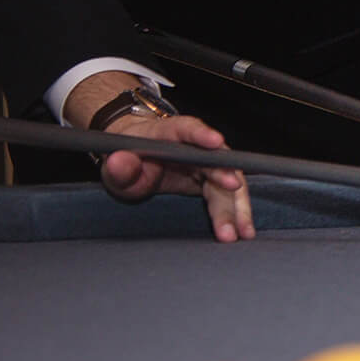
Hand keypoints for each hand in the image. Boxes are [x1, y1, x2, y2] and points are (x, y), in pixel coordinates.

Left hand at [68, 74, 253, 243]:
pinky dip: (236, 212)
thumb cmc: (127, 157)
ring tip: (242, 233)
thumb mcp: (116, 164)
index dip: (200, 134)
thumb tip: (119, 163)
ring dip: (236, 207)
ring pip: (228, 180)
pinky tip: (243, 231)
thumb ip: (119, 166)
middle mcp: (194, 145)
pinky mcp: (212, 179)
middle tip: (228, 208)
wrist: (136, 157)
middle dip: (224, 183)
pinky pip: (227, 194)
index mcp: (168, 133)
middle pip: (215, 160)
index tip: (215, 142)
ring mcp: (206, 162)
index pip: (185, 128)